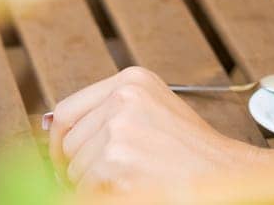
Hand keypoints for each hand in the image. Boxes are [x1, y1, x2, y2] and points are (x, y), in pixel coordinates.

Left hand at [49, 66, 264, 197]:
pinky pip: (85, 191)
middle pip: (67, 143)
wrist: (223, 175)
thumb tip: (51, 126)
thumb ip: (109, 111)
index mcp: (131, 81)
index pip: (67, 111)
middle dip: (78, 166)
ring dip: (93, 183)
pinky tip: (133, 187)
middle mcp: (122, 99)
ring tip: (133, 178)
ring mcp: (119, 131)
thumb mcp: (153, 110)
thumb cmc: (192, 151)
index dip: (59, 140)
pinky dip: (101, 196)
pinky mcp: (116, 164)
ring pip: (74, 171)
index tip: (62, 159)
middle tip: (110, 175)